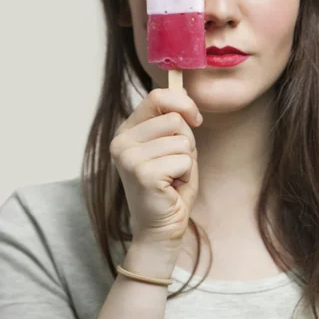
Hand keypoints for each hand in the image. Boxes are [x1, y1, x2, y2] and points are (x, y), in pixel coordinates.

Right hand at [110, 88, 201, 246]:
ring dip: (186, 161)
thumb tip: (182, 90)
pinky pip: (183, 160)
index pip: (156, 97)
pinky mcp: (141, 173)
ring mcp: (128, 157)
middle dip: (187, 141)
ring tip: (172, 177)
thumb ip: (174, 119)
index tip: (195, 119)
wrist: (162, 229)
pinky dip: (186, 174)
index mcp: (127, 130)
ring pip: (182, 140)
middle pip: (174, 119)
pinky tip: (171, 187)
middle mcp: (122, 141)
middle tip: (176, 164)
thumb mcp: (173, 145)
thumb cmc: (170, 186)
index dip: (183, 104)